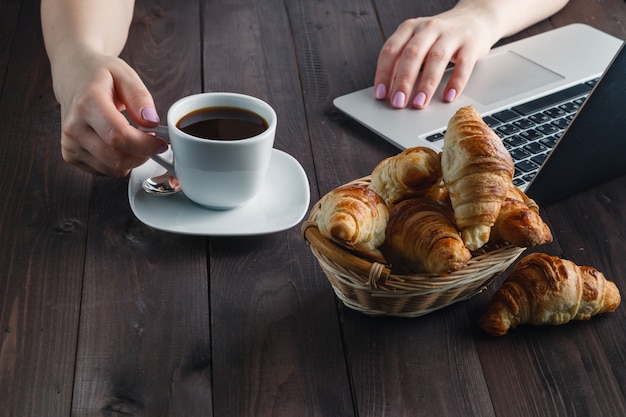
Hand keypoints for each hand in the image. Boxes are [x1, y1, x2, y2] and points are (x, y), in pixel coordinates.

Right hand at [52, 50, 166, 176]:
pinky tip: (118, 144)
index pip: (119, 137)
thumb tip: (151, 121)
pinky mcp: (70, 155)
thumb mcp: (125, 75)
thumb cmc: (99, 75)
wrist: (73, 76)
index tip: (161, 142)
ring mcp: (69, 144)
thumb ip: (140, 97)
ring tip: (133, 138)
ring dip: (132, 159)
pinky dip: (118, 162)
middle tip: (150, 140)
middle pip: (117, 158)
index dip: (145, 145)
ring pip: (113, 169)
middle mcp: (74, 127)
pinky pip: (105, 171)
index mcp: (86, 104)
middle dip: (142, 154)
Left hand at [374, 9, 496, 108]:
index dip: (384, 73)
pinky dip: (456, 82)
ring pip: (436, 58)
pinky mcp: (471, 43)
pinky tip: (448, 96)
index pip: (391, 50)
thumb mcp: (418, 42)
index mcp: (410, 28)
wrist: (476, 18)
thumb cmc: (441, 37)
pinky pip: (463, 64)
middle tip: (398, 102)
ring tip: (419, 103)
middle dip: (403, 81)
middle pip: (412, 54)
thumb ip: (403, 61)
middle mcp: (428, 28)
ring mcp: (451, 34)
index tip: (381, 94)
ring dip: (426, 84)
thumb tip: (389, 91)